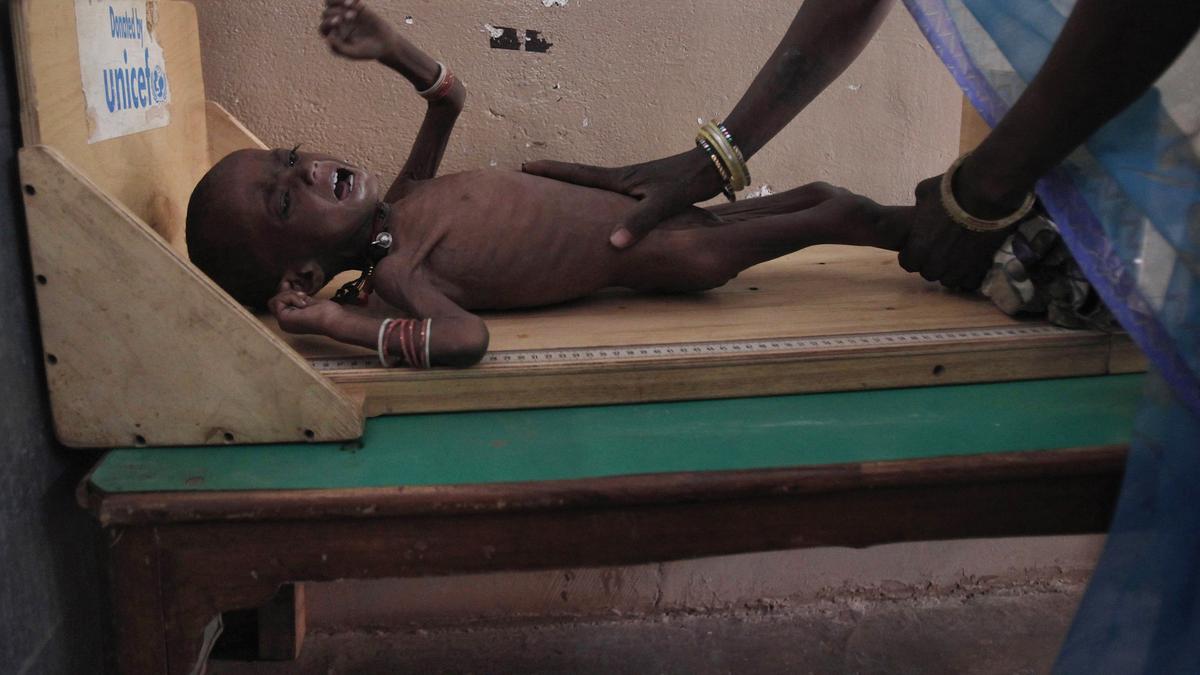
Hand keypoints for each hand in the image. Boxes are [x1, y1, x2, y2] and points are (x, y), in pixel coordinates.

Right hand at [268, 291, 341, 334]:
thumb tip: (284, 284)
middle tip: (303, 295)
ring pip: (274, 300)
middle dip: (287, 294)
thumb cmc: (328, 313)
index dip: (285, 294)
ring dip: (289, 295)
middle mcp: (284, 324)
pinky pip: (278, 301)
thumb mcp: (309, 301)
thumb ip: (296, 297)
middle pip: (274, 301)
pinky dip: (291, 297)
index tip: (297, 290)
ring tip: (304, 300)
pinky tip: (303, 304)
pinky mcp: (283, 319)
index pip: (279, 303)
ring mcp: (283, 323)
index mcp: (291, 321)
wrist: (334, 321)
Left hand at [319, 0, 395, 61]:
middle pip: (326, 14)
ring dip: (337, 1)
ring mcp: (342, 14)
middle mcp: (335, 25)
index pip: (323, 28)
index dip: (329, 23)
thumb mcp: (355, 53)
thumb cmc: (368, 51)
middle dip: (336, 13)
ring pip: (330, 3)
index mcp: (333, 37)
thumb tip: (328, 38)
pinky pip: (345, 0)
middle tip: (352, 16)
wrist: (385, 43)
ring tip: (349, 4)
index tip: (339, 22)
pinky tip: (358, 1)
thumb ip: (340, 49)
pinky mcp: (352, 6)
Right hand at [522, 147, 724, 248]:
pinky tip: (597, 214)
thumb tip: (613, 244)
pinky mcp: (645, 192)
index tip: (525, 166)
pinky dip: (596, 202)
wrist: (714, 165)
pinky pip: (611, 199)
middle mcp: (622, 180)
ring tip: (552, 198)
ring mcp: (633, 186)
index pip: (578, 174)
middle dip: (554, 180)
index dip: (551, 172)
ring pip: (594, 190)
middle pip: (579, 179)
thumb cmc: (689, 181)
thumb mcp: (663, 202)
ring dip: (572, 191)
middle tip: (527, 178)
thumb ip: (639, 222)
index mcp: (620, 180)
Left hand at [897, 174, 1015, 290]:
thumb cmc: (952, 191)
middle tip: (938, 251)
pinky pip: (970, 281)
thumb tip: (921, 209)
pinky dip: (969, 276)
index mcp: (919, 247)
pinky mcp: (980, 266)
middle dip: (931, 264)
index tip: (918, 248)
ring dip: (949, 271)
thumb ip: (920, 207)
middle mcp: (937, 262)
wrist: (986, 195)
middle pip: (929, 273)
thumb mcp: (924, 193)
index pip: (908, 264)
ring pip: (949, 280)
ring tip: (956, 258)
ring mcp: (959, 267)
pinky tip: (971, 264)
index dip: (912, 256)